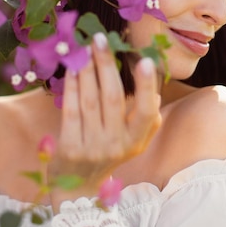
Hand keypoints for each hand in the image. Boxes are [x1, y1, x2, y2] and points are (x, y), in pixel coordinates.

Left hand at [49, 32, 161, 207]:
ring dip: (87, 70)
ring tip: (84, 49)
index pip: (146, 113)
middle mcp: (117, 145)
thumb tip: (156, 94)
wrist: (78, 187)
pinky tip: (72, 69)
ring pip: (90, 100)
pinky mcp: (69, 147)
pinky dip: (71, 86)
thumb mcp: (133, 143)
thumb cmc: (108, 154)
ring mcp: (92, 147)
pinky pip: (71, 109)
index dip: (147, 87)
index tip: (145, 61)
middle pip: (113, 98)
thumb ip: (146, 121)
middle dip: (107, 65)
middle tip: (100, 39)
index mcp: (136, 141)